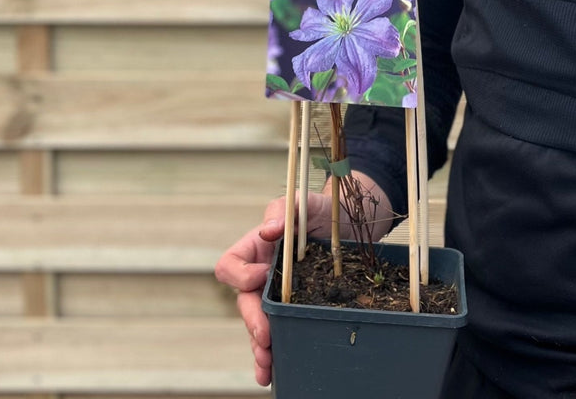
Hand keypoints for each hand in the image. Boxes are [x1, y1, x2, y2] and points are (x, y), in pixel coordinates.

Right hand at [214, 192, 334, 386]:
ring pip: (258, 325)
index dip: (240, 275)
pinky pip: (278, 332)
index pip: (230, 265)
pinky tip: (273, 373)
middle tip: (265, 337)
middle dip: (252, 322)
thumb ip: (283, 210)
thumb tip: (269, 230)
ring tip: (267, 365)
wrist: (345, 225)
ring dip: (259, 347)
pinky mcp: (292, 309)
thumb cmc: (319, 210)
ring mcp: (275, 295)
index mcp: (255, 248)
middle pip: (244, 303)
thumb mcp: (302, 202)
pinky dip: (273, 354)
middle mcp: (261, 275)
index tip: (262, 274)